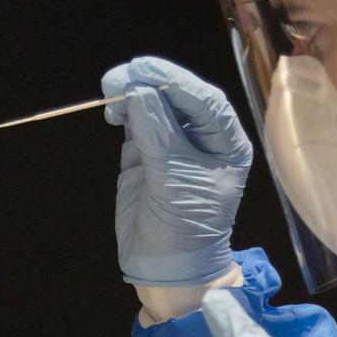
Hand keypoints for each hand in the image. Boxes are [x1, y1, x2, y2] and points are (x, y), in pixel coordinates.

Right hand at [102, 56, 251, 285]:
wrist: (165, 267)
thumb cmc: (185, 226)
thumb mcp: (175, 179)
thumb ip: (158, 133)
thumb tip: (138, 91)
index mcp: (226, 143)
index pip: (204, 100)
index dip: (175, 80)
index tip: (144, 69)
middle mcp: (201, 139)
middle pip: (177, 97)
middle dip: (149, 83)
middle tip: (120, 77)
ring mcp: (172, 145)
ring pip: (153, 106)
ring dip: (133, 94)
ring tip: (111, 91)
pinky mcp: (145, 154)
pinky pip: (136, 123)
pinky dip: (124, 112)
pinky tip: (114, 111)